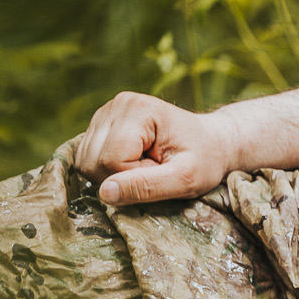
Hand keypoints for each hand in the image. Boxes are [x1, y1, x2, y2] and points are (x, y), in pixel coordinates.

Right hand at [74, 92, 233, 205]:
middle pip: (93, 162)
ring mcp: (106, 113)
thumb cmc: (205, 160)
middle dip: (123, 177)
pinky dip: (109, 170)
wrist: (211, 143)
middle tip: (156, 170)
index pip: (111, 161)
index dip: (134, 178)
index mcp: (138, 110)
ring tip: (148, 165)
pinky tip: (134, 162)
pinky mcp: (100, 125)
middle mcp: (117, 105)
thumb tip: (105, 192)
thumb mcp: (186, 179)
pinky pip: (87, 159)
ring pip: (86, 162)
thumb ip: (147, 186)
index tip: (162, 171)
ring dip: (115, 175)